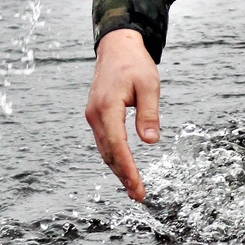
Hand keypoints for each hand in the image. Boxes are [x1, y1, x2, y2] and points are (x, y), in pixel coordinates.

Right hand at [85, 29, 159, 200]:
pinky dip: (115, 158)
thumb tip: (150, 141)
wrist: (117, 48)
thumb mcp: (149, 85)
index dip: (128, 169)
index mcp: (107, 106)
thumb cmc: (134, 64)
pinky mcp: (97, 117)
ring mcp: (93, 116)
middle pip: (109, 153)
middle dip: (123, 176)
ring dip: (118, 170)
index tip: (138, 186)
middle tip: (138, 195)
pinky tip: (125, 169)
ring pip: (105, 150)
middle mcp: (95, 115)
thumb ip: (149, 113)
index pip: (118, 145)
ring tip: (133, 189)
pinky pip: (105, 142)